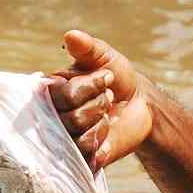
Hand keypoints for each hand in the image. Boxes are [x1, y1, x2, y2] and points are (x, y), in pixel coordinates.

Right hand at [48, 29, 152, 169]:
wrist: (140, 105)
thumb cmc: (116, 77)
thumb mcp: (104, 57)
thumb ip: (87, 47)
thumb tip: (70, 35)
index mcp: (52, 90)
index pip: (61, 95)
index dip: (88, 88)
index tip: (106, 78)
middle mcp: (52, 115)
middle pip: (70, 118)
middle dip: (97, 104)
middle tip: (108, 97)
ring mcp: (65, 138)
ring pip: (78, 136)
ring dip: (100, 122)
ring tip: (106, 113)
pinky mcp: (78, 157)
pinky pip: (85, 155)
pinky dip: (101, 141)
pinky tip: (107, 132)